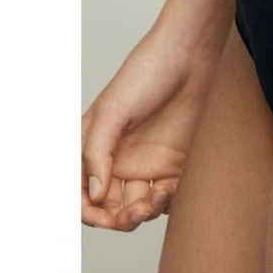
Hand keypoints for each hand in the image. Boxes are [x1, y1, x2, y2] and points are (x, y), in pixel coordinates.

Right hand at [82, 0, 233, 230]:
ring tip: (149, 203)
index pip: (80, 190)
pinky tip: (166, 192)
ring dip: (139, 213)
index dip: (86, 210)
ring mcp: (148, 161)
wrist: (192, 55)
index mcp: (93, 145)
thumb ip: (98, 152)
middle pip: (109, 205)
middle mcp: (118, 158)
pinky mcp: (176, 162)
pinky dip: (165, 203)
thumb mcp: (114, 110)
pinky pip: (166, 196)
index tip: (99, 217)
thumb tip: (93, 193)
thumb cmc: (147, 72)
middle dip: (115, 218)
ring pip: (136, 205)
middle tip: (128, 215)